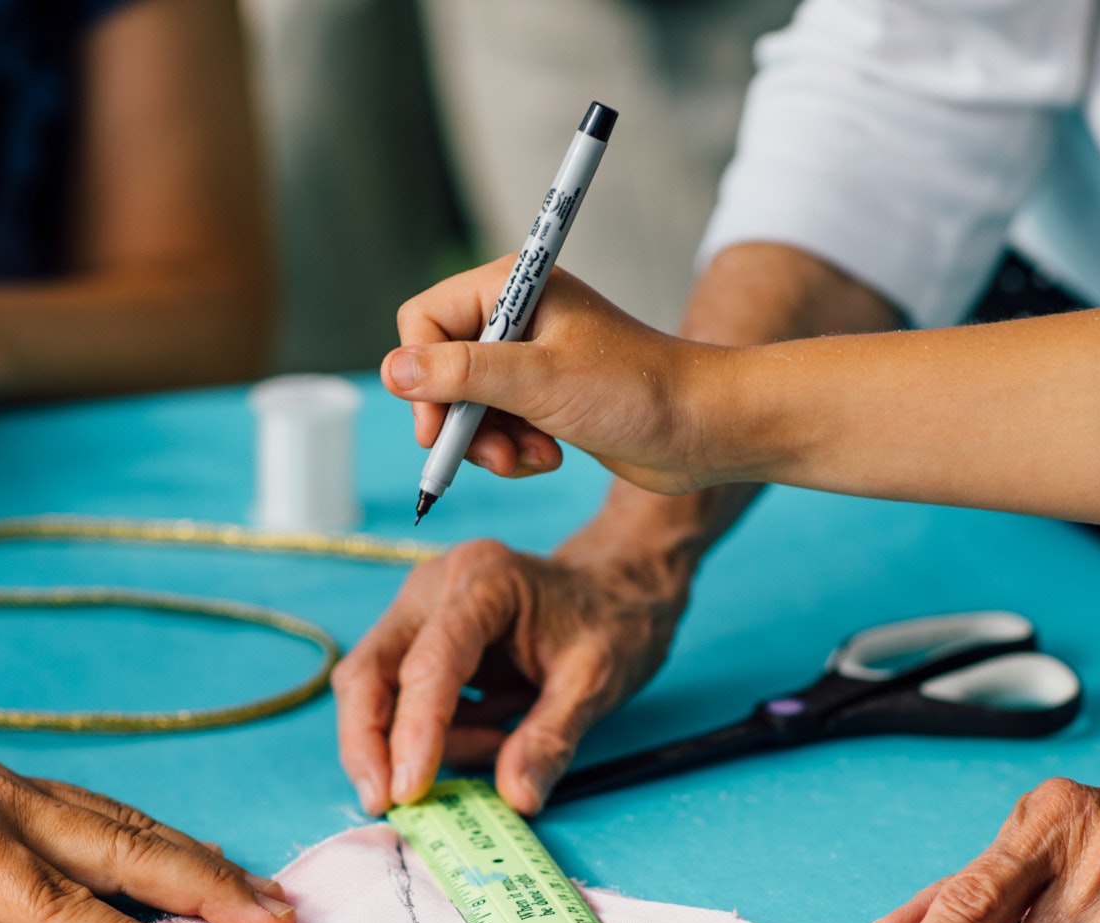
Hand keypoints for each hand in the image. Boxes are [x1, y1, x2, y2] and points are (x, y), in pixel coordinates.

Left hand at [0, 709, 295, 922]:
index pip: (54, 901)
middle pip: (119, 848)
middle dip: (205, 888)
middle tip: (276, 922)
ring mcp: (11, 789)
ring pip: (124, 824)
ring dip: (199, 862)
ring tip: (265, 895)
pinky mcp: (11, 787)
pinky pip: (104, 811)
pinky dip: (162, 837)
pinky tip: (197, 859)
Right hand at [333, 513, 695, 814]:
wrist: (613, 590)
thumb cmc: (609, 623)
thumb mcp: (596, 682)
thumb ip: (552, 738)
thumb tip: (516, 798)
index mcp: (485, 581)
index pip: (430, 662)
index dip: (415, 731)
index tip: (408, 793)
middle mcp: (436, 586)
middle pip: (369, 670)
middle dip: (369, 743)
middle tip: (384, 803)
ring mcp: (419, 609)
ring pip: (372, 688)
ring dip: (414, 742)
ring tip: (497, 744)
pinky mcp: (416, 637)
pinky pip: (396, 697)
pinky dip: (431, 734)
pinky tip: (490, 732)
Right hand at [382, 259, 737, 496]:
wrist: (705, 428)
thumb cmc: (636, 392)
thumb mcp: (538, 383)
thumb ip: (462, 374)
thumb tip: (393, 371)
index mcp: (513, 285)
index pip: (423, 321)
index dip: (423, 378)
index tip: (440, 430)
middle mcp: (518, 314)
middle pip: (441, 368)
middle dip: (460, 420)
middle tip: (492, 456)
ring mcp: (532, 356)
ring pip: (467, 404)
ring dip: (490, 443)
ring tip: (530, 460)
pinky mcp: (547, 395)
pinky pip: (498, 424)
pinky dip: (514, 449)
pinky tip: (549, 459)